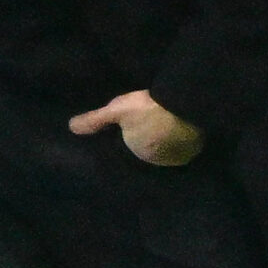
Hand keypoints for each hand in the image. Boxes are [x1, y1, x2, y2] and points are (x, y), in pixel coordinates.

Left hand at [69, 89, 203, 165]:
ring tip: (169, 125)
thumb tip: (70, 127)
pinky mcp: (196, 150)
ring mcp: (179, 157)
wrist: (186, 105)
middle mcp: (158, 161)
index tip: (138, 127)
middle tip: (153, 122)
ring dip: (169, 141)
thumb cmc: (148, 110)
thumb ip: (95, 120)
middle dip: (152, 139)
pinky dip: (184, 139)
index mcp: (138, 154)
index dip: (135, 137)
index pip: (134, 148)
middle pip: (153, 150)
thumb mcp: (117, 110)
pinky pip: (187, 146)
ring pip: (170, 149)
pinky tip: (184, 128)